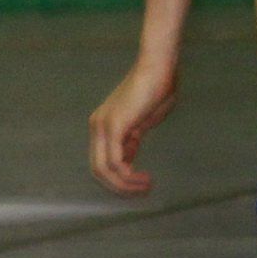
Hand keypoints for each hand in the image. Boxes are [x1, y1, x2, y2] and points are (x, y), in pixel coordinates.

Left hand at [88, 53, 177, 195]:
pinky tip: (142, 177)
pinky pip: (114, 161)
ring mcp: (102, 126)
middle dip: (120, 187)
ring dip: (126, 185)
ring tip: (147, 186)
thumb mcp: (143, 122)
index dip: (119, 179)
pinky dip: (127, 176)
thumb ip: (133, 140)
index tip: (141, 184)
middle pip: (98, 171)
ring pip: (104, 170)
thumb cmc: (157, 88)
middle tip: (144, 191)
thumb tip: (128, 161)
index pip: (102, 162)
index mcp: (102, 126)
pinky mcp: (114, 126)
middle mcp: (97, 126)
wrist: (159, 66)